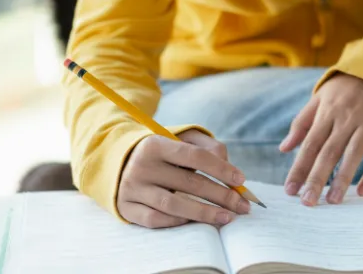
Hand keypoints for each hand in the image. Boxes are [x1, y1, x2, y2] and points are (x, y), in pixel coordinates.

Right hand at [118, 129, 249, 227]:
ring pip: (173, 205)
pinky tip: (196, 222)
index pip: (195, 156)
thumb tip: (227, 166)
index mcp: (155, 144)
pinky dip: (177, 222)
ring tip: (227, 217)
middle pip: (189, 183)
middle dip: (221, 196)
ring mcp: (132, 188)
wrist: (120, 163)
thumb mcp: (181, 139)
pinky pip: (155, 220)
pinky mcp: (126, 207)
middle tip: (242, 206)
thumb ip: (208, 146)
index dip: (221, 169)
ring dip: (204, 213)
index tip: (241, 181)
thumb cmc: (162, 153)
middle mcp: (141, 166)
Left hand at [279, 73, 362, 205]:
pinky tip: (362, 191)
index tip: (290, 190)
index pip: (309, 144)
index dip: (299, 168)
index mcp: (327, 111)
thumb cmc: (345, 89)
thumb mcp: (319, 98)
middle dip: (316, 178)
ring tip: (333, 201)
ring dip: (342, 179)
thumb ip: (302, 123)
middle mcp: (346, 117)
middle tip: (308, 202)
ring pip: (353, 154)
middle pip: (328, 151)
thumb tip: (284, 149)